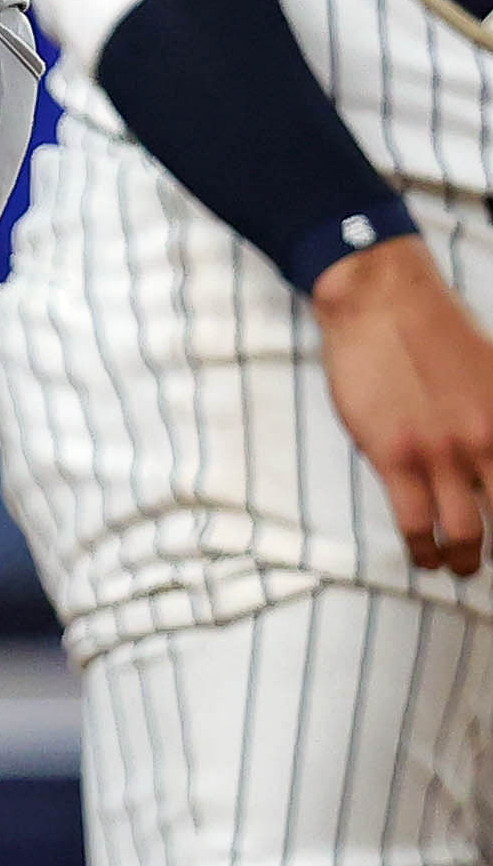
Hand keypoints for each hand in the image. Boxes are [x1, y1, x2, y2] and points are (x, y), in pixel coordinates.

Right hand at [314, 237, 492, 575]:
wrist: (382, 300)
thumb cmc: (440, 329)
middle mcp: (485, 444)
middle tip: (486, 559)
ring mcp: (440, 453)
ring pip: (465, 532)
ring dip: (463, 558)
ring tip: (456, 565)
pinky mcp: (394, 455)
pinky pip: (414, 521)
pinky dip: (422, 547)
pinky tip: (423, 555)